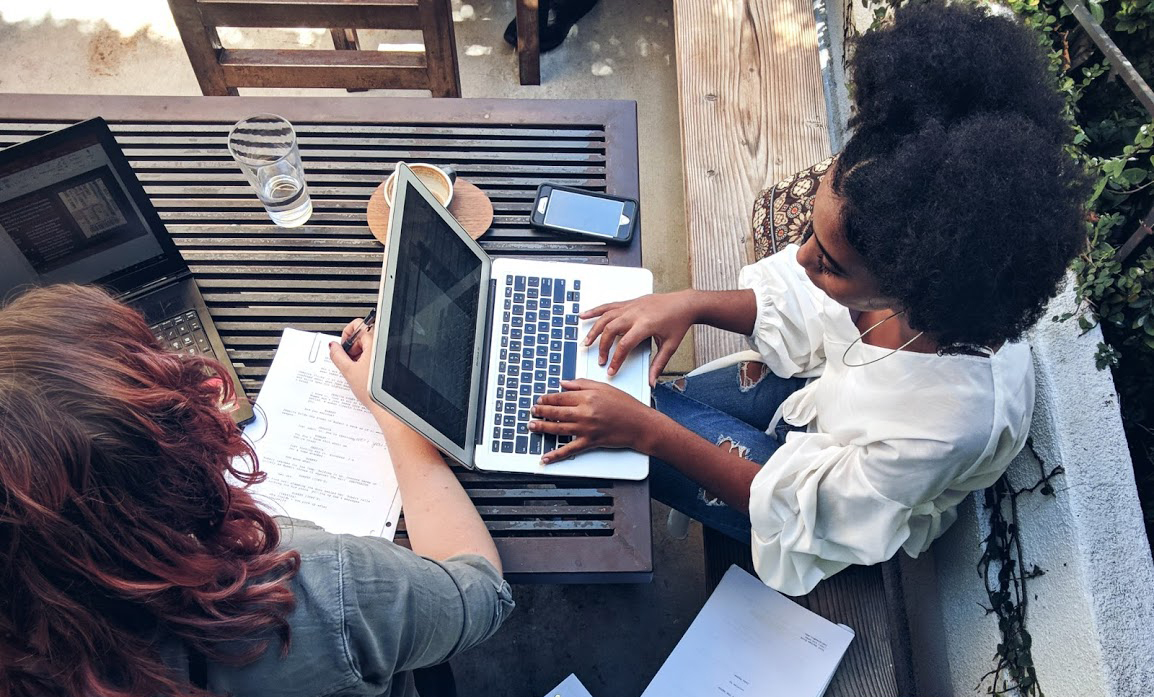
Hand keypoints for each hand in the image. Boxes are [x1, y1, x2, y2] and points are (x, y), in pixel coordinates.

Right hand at [328, 318, 388, 417]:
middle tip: (349, 360)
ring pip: (368, 346)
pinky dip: (366, 360)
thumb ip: (337, 355)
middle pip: (363, 335)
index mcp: (374, 343)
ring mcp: (385, 353)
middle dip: (352, 347)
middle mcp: (382, 345)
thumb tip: (333, 346)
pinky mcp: (386, 362)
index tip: (344, 346)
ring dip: (359, 354)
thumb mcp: (348, 371)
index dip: (347, 335)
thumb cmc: (372, 391)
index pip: (358, 325)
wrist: (385, 405)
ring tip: (356, 368)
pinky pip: (374, 354)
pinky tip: (363, 371)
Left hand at [529, 379, 658, 462]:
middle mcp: (585, 412)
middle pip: (556, 412)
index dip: (548, 398)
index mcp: (588, 397)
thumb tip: (564, 383)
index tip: (540, 399)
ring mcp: (586, 429)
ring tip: (532, 426)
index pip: (561, 397)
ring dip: (542, 427)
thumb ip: (582, 384)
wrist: (639, 424)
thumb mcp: (604, 387)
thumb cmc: (626, 405)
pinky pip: (569, 450)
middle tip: (532, 411)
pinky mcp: (590, 442)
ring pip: (558, 428)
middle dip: (541, 411)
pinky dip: (556, 455)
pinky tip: (545, 457)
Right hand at [582, 290, 698, 385]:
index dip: (616, 359)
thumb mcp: (670, 346)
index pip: (624, 345)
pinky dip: (595, 311)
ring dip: (593, 329)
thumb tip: (652, 381)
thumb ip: (658, 365)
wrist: (685, 303)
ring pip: (606, 317)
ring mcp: (631, 306)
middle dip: (602, 347)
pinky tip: (584, 315)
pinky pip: (608, 306)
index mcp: (645, 325)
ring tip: (586, 342)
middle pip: (610, 330)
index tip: (611, 370)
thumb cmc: (678, 322)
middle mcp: (635, 314)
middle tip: (600, 360)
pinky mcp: (629, 302)